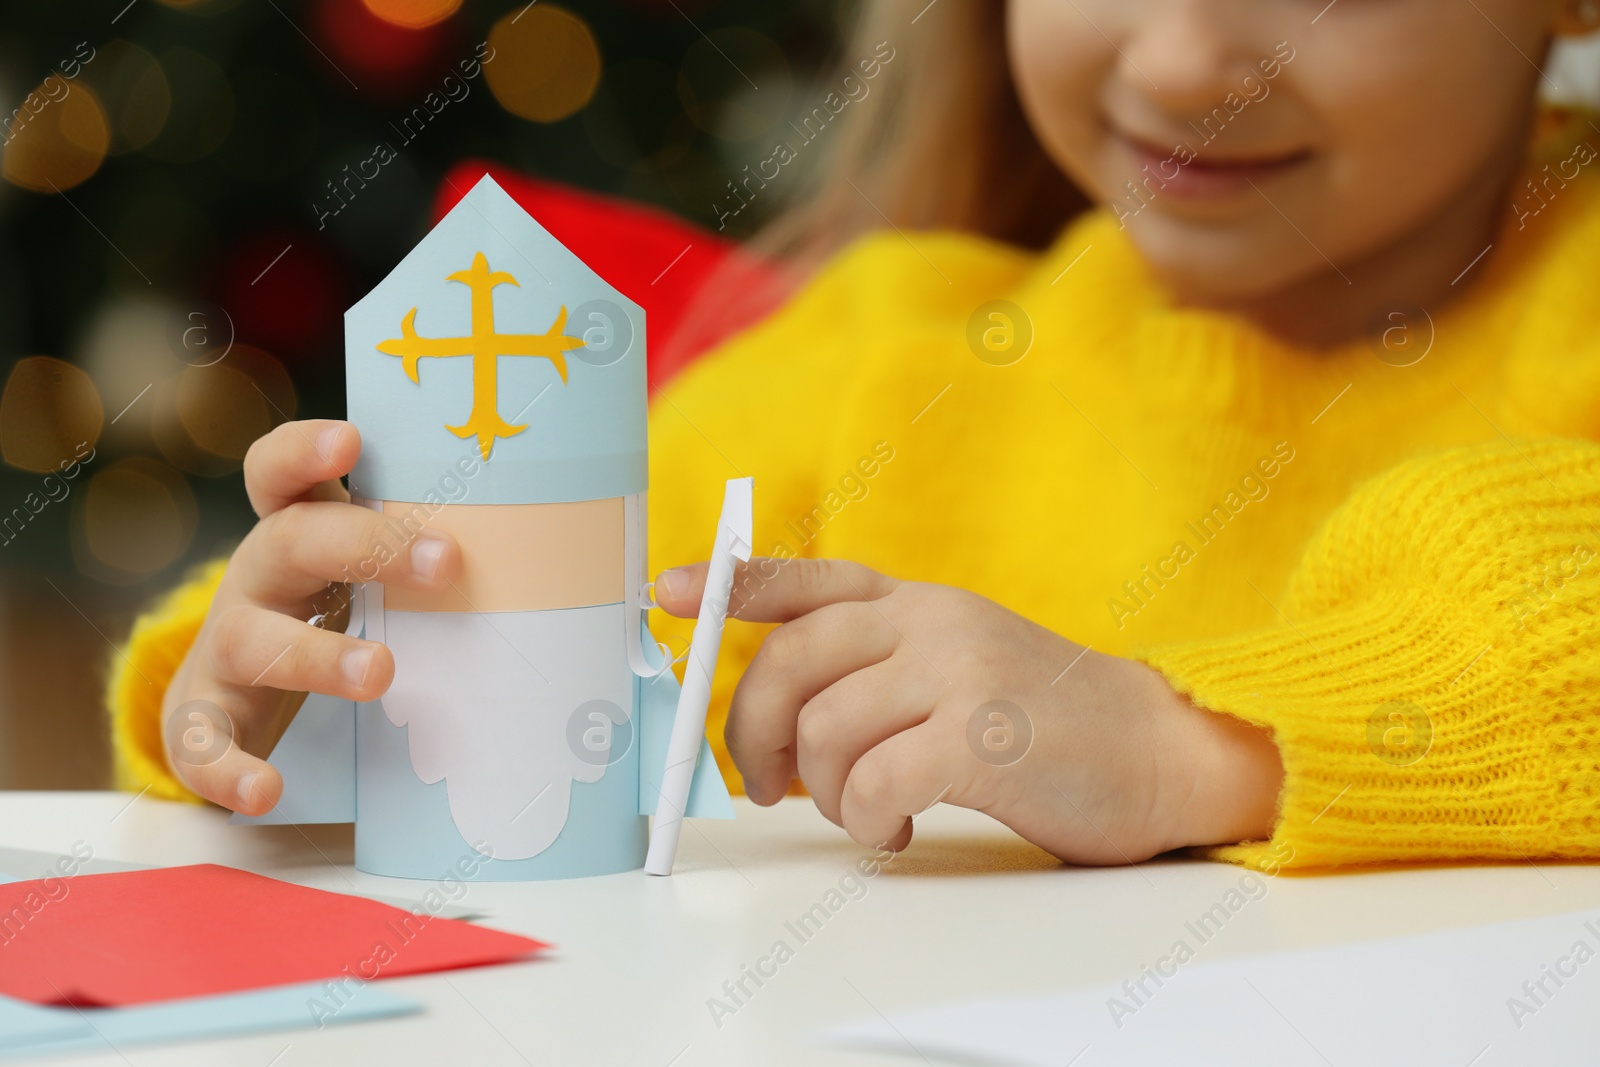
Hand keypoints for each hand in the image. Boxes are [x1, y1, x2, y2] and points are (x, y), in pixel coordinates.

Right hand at [160, 420, 460, 814]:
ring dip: (318, 655)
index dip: (305, 451)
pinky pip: (201, 742)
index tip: (350, 439)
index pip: (283, 476)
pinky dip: (229, 768)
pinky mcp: (205, 717)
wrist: (226, 697)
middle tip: (444, 562)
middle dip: (364, 545)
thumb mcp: (367, 577)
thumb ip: (432, 560)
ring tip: (382, 672)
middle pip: (290, 542)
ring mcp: (223, 646)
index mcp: (297, 532)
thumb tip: (564, 567)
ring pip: (252, 639)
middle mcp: (255, 578)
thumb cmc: (325, 616)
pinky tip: (267, 791)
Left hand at [655, 558, 1282, 862]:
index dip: (728, 583)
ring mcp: (959, 670)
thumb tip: (782, 725)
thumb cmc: (1044, 725)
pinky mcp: (985, 734)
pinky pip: (878, 778)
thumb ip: (882, 668)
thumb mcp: (958, 666)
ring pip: (826, 729)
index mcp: (919, 602)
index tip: (665, 594)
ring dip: (826, 791)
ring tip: (864, 813)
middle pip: (792, 660)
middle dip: (753, 732)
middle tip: (763, 785)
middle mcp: (932, 621)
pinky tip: (895, 828)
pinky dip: (869, 817)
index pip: (808, 577)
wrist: (1161, 750)